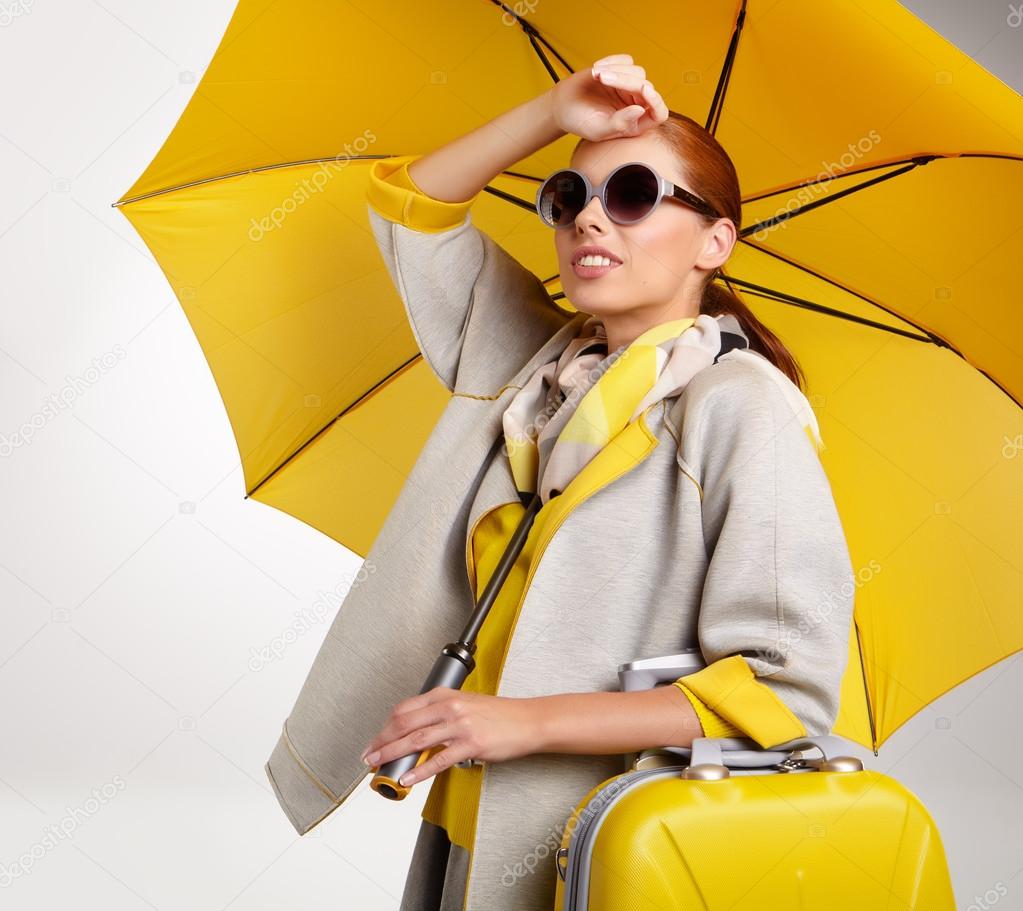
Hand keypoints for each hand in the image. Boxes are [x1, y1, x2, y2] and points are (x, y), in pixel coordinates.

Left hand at [359, 688, 538, 786]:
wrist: (527, 720)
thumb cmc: (499, 714)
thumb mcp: (465, 704)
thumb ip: (440, 713)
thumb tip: (416, 731)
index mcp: (445, 695)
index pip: (405, 709)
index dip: (385, 727)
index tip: (376, 740)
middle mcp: (450, 707)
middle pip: (405, 723)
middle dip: (382, 741)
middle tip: (369, 756)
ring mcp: (460, 725)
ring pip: (417, 740)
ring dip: (393, 754)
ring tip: (379, 765)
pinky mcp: (472, 744)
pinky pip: (439, 760)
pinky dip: (420, 771)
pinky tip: (408, 778)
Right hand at [548, 53, 668, 141]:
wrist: (563, 106)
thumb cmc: (580, 122)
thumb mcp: (598, 130)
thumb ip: (620, 124)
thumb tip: (640, 109)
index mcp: (636, 124)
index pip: (659, 113)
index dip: (656, 101)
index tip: (644, 89)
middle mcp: (636, 105)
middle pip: (645, 87)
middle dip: (624, 80)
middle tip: (602, 78)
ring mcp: (629, 88)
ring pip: (637, 71)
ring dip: (616, 70)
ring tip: (596, 75)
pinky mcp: (621, 71)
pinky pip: (626, 60)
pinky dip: (612, 61)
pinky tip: (596, 69)